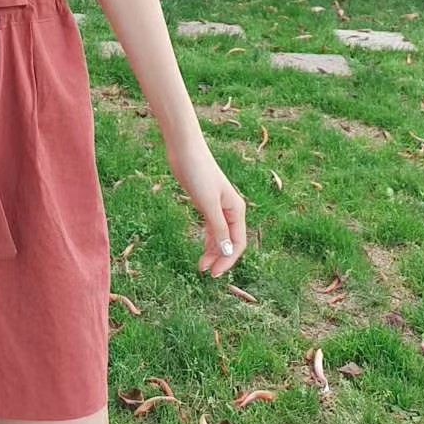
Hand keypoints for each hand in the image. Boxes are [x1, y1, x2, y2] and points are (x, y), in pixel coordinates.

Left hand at [166, 137, 247, 279]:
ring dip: (212, 251)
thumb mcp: (208, 204)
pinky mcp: (205, 202)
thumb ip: (218, 228)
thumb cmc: (198, 173)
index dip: (228, 260)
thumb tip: (226, 251)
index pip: (238, 242)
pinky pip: (211, 226)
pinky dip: (207, 239)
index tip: (214, 273)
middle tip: (205, 272)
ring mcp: (217, 207)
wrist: (184, 149)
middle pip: (229, 241)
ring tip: (201, 266)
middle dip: (219, 258)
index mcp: (236, 209)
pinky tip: (202, 248)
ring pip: (219, 235)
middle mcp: (230, 210)